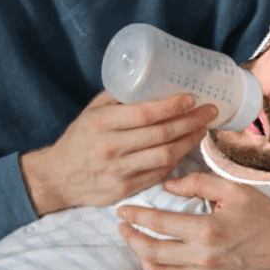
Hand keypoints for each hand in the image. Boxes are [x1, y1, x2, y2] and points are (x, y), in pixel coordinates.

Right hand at [20, 92, 217, 215]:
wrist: (59, 176)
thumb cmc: (80, 137)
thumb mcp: (92, 110)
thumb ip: (118, 98)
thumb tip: (152, 79)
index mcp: (101, 123)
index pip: (143, 114)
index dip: (171, 106)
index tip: (190, 97)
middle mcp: (110, 148)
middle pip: (160, 135)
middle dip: (190, 121)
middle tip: (209, 110)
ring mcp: (119, 172)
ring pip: (165, 156)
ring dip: (189, 141)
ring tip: (203, 128)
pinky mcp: (126, 189)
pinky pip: (160, 173)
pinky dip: (177, 159)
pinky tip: (186, 146)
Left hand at [116, 171, 269, 269]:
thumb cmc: (260, 213)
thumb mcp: (231, 188)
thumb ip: (196, 182)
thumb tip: (167, 185)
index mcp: (208, 230)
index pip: (158, 225)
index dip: (135, 216)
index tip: (122, 209)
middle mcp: (205, 258)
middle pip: (152, 253)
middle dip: (130, 238)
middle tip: (122, 225)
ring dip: (140, 258)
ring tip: (134, 241)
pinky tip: (154, 259)